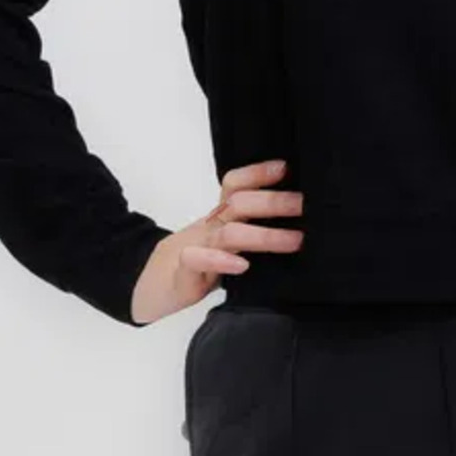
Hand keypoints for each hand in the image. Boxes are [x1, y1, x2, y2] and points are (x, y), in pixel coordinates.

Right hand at [130, 157, 303, 324]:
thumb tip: (299, 227)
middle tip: (304, 205)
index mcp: (219, 218)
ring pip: (228, 233)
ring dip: (263, 234)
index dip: (258, 173)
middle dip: (273, 201)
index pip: (235, 185)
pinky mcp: (184, 275)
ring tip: (293, 240)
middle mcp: (210, 228)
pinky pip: (197, 260)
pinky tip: (242, 265)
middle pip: (238, 203)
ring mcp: (196, 249)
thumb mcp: (225, 244)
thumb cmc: (196, 265)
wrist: (151, 286)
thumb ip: (252, 233)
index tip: (286, 168)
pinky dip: (220, 260)